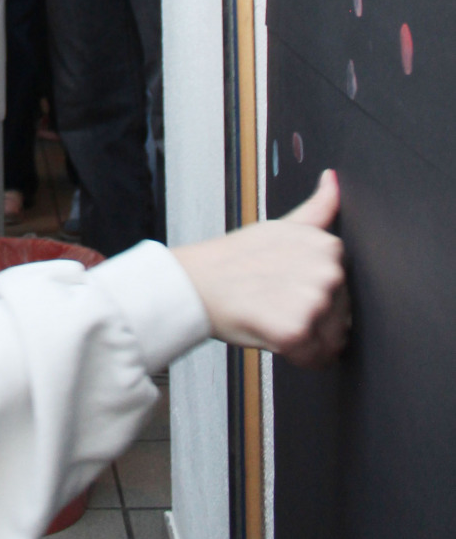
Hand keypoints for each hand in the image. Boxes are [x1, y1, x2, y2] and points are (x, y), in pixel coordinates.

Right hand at [172, 170, 349, 368]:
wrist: (194, 283)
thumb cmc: (234, 259)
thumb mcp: (280, 226)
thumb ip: (318, 207)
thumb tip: (334, 179)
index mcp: (327, 246)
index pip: (345, 287)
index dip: (316, 293)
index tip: (288, 285)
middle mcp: (326, 271)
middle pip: (342, 316)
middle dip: (315, 319)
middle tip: (276, 301)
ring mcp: (312, 301)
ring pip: (332, 340)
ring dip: (308, 340)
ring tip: (273, 318)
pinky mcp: (296, 331)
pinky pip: (316, 359)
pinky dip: (298, 357)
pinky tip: (273, 335)